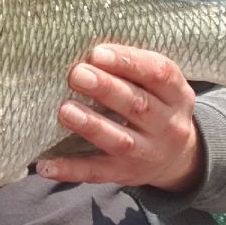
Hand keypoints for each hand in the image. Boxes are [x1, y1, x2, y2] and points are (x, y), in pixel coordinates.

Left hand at [37, 44, 203, 192]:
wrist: (180, 158)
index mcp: (177, 95)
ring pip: (119, 140)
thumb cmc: (156, 106)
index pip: (159, 74)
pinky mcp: (125, 174)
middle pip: (137, 105)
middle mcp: (168, 126)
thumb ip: (131, 68)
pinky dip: (70, 169)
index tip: (97, 53)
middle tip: (77, 74)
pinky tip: (46, 165)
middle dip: (105, 89)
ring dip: (91, 125)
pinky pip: (96, 173)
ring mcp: (147, 153)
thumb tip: (86, 50)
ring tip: (65, 110)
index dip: (129, 62)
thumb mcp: (159, 86)